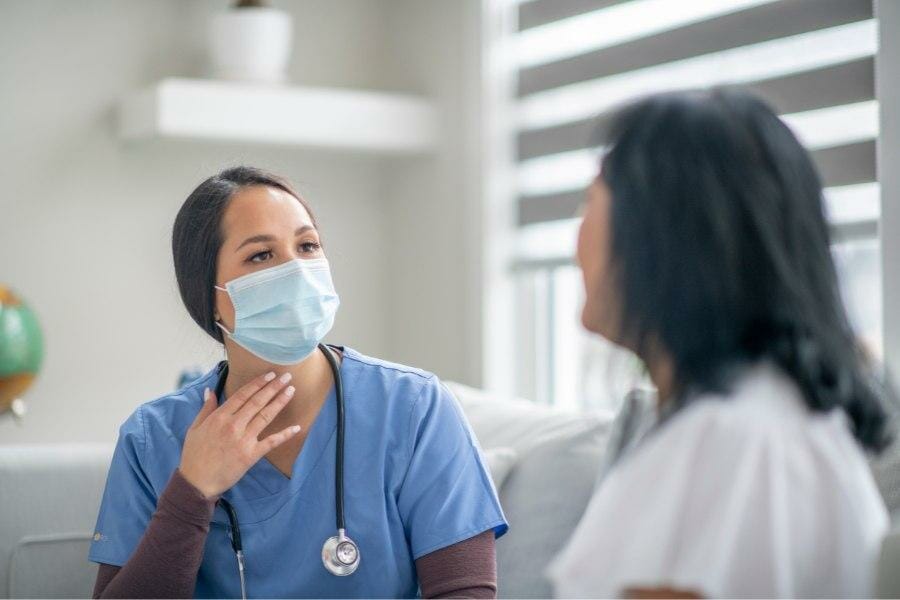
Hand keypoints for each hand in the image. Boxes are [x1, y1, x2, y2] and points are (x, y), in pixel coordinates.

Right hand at [179, 371, 299, 498]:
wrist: (197, 482)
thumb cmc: (194, 455)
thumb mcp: (195, 428)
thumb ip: (206, 408)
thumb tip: (210, 390)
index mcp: (220, 417)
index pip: (243, 395)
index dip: (258, 383)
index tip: (270, 375)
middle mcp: (233, 425)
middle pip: (257, 402)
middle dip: (273, 387)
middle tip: (287, 377)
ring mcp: (243, 440)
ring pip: (265, 416)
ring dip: (280, 402)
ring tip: (291, 391)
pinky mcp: (251, 455)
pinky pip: (271, 442)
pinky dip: (285, 435)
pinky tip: (296, 427)